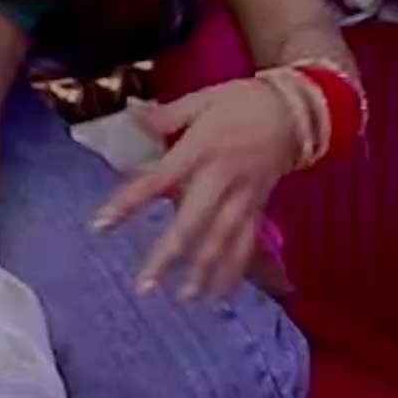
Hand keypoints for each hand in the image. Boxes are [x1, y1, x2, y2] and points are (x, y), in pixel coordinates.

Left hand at [90, 79, 305, 300]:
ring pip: (222, 241)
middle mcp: (222, 179)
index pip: (158, 180)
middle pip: (192, 224)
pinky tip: (219, 297)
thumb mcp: (202, 100)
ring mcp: (243, 198)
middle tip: (145, 285)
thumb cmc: (243, 102)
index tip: (102, 224)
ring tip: (182, 298)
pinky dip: (234, 272)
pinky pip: (246, 245)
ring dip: (203, 272)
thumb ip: (165, 115)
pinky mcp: (258, 208)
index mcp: (201, 150)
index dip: (130, 202)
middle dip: (169, 256)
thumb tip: (129, 113)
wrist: (296, 111)